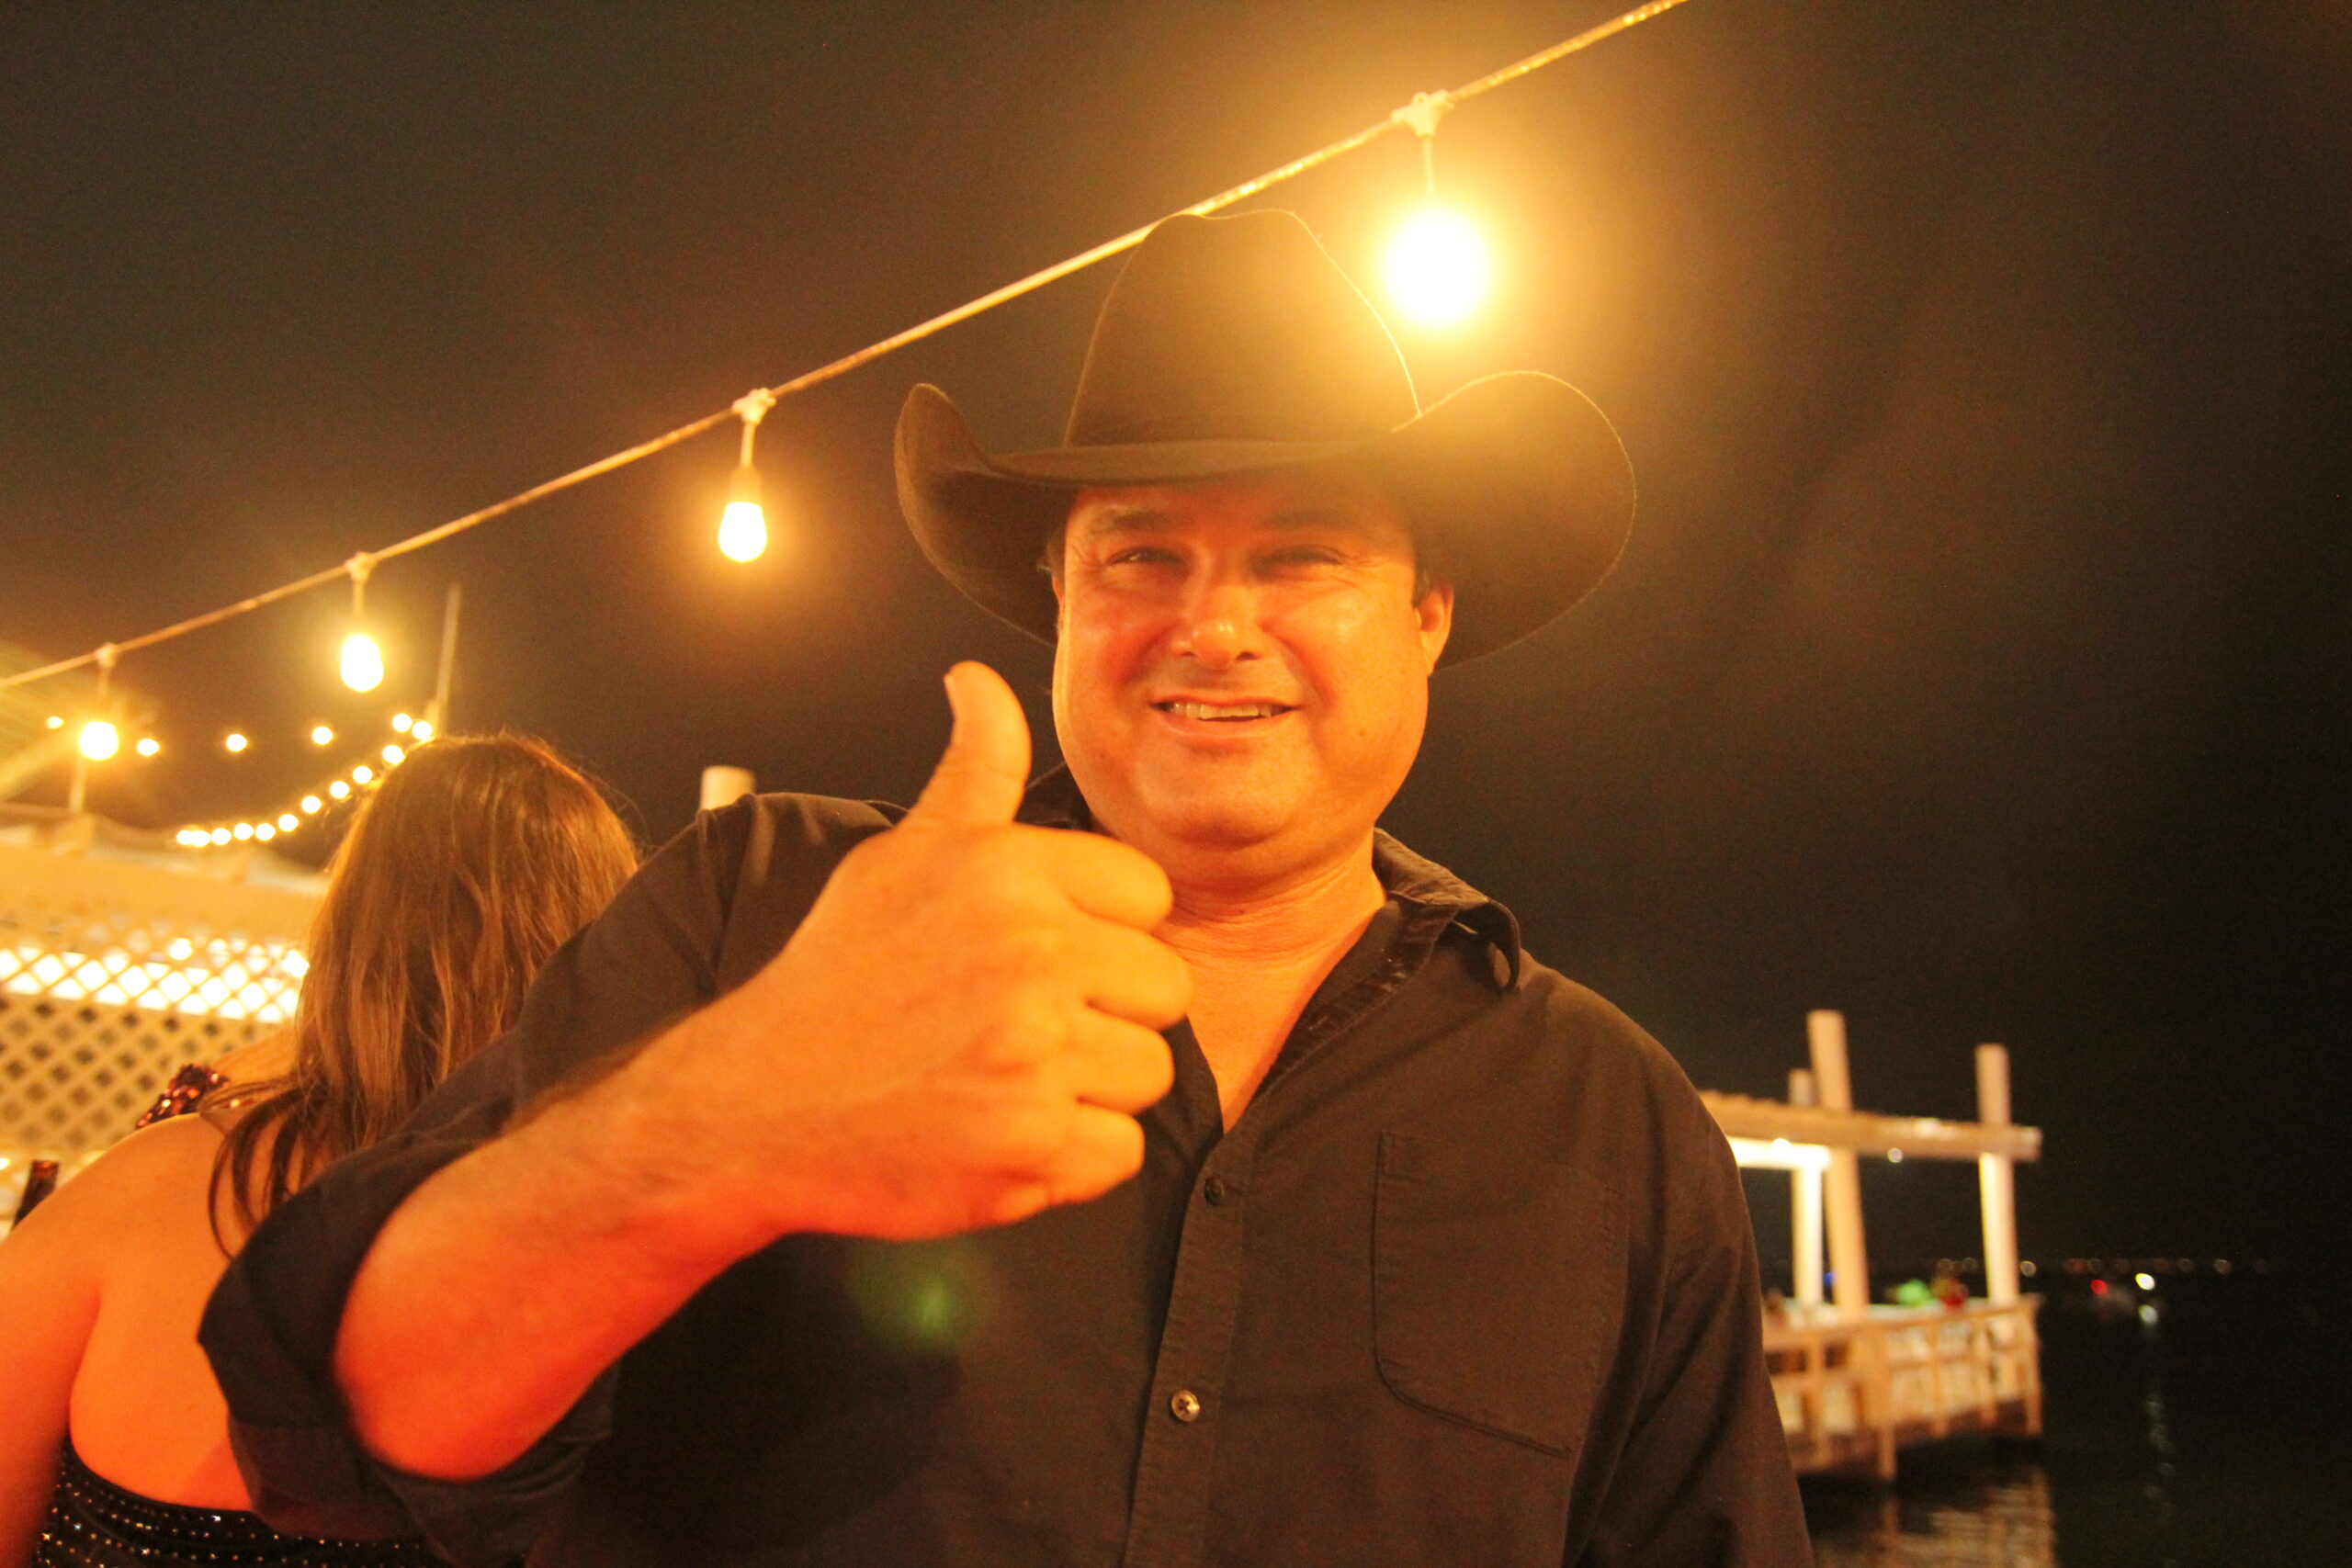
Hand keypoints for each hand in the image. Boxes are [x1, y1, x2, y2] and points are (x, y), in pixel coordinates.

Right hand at [669, 662, 1188, 1242]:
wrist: (750, 1104)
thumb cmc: (839, 976)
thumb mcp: (903, 855)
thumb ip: (974, 770)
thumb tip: (979, 677)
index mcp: (1010, 871)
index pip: (1148, 897)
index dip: (1101, 932)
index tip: (1033, 957)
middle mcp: (1030, 954)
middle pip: (1165, 988)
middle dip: (1105, 1011)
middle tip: (1014, 1025)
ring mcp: (1032, 1055)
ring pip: (1148, 1071)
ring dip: (1088, 1086)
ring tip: (1001, 1076)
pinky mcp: (1029, 1148)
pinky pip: (1120, 1150)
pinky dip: (1069, 1156)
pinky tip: (998, 1130)